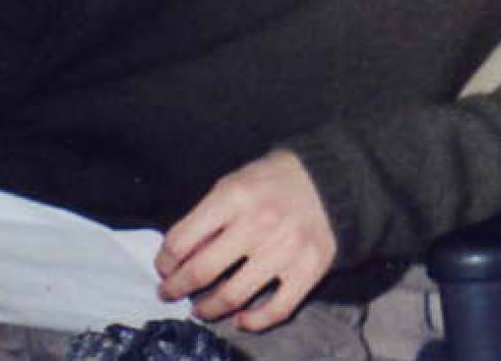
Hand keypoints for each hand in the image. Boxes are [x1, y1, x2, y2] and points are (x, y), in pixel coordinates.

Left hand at [155, 150, 336, 332]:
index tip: (164, 268)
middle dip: (176, 289)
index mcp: (235, 195)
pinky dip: (253, 322)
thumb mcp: (236, 182)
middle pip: (201, 272)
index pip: (181, 241)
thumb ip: (208, 215)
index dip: (164, 261)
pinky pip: (276, 310)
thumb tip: (180, 258)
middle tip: (170, 293)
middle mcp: (259, 223)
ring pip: (232, 296)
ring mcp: (285, 249)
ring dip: (208, 309)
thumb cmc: (276, 180)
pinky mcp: (309, 268)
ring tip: (201, 309)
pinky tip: (241, 319)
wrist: (335, 178)